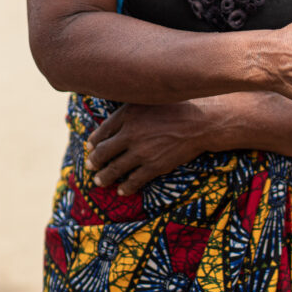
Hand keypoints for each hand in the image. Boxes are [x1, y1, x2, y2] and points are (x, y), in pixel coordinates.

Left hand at [85, 101, 209, 194]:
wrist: (200, 123)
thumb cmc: (177, 107)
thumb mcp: (149, 100)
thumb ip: (130, 110)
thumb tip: (112, 122)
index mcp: (128, 114)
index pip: (102, 131)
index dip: (94, 141)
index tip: (91, 147)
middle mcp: (131, 133)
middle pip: (103, 152)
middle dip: (94, 161)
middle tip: (91, 165)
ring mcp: (142, 151)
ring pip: (114, 169)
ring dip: (104, 177)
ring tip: (99, 181)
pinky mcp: (154, 166)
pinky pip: (134, 180)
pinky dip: (125, 187)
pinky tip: (121, 191)